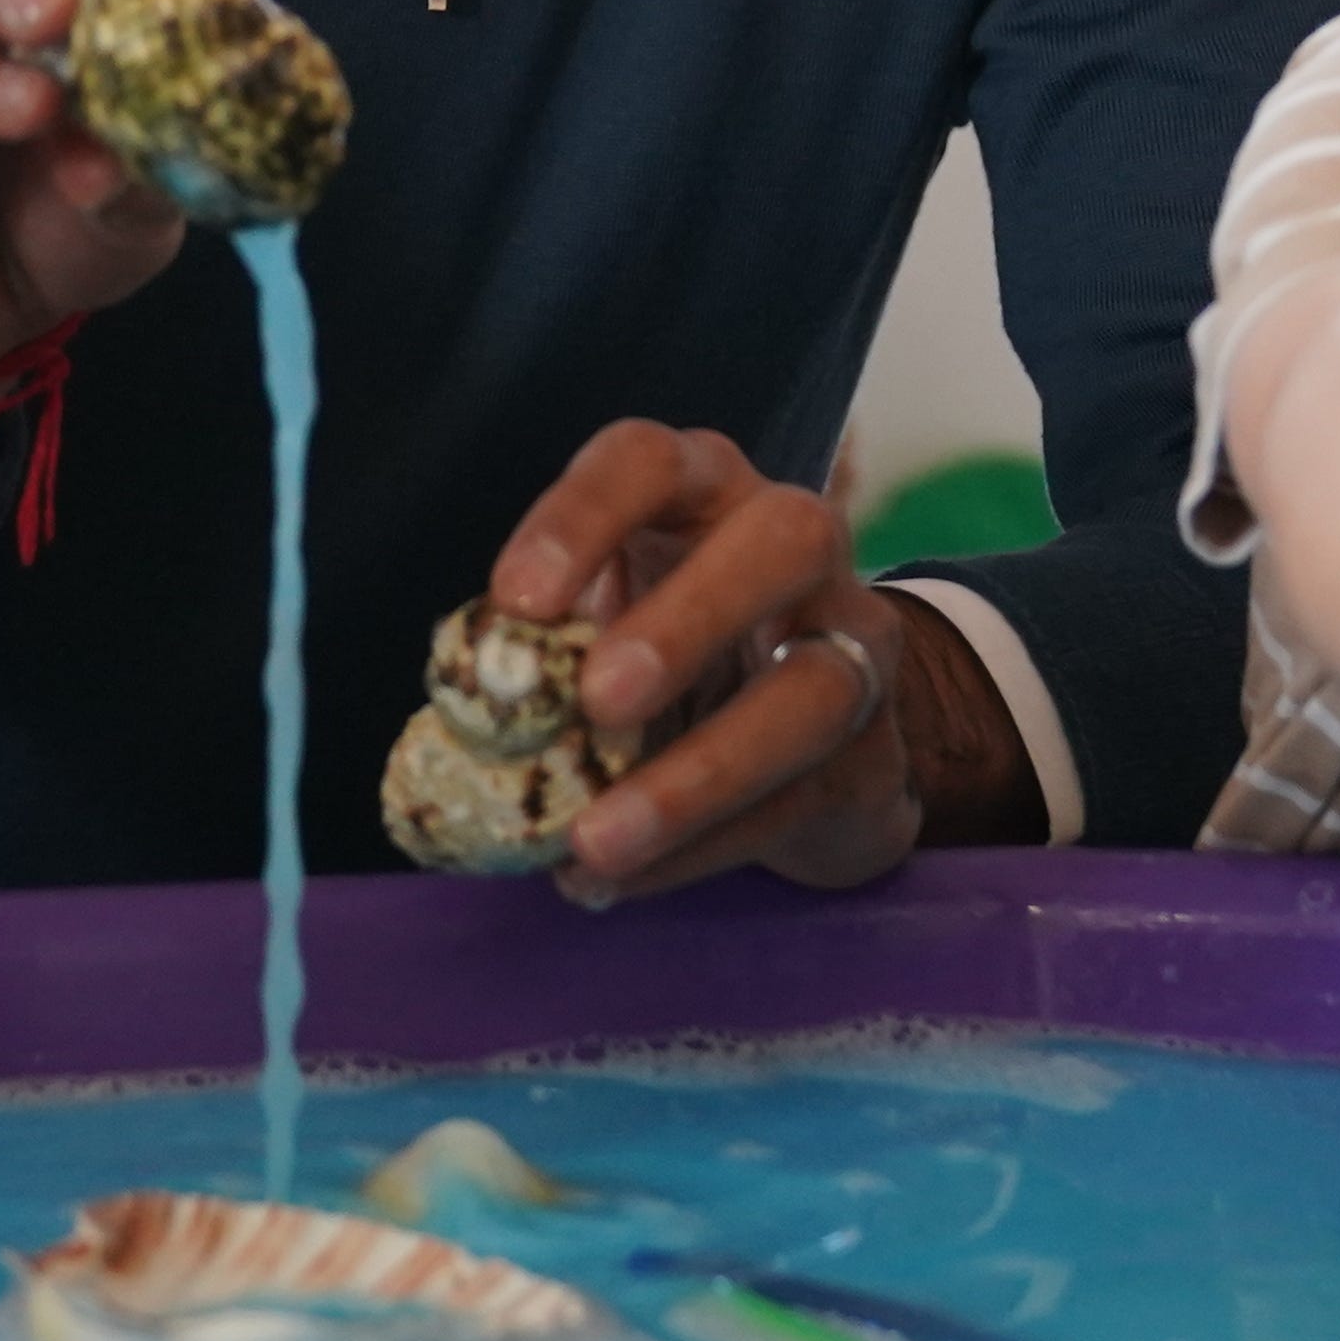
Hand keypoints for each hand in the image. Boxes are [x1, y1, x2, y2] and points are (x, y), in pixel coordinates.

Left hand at [489, 424, 918, 901]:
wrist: (801, 741)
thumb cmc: (665, 660)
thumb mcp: (597, 632)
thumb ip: (541, 659)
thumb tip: (467, 716)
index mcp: (699, 490)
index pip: (646, 461)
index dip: (582, 519)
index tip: (516, 600)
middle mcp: (793, 541)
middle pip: (780, 539)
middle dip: (689, 619)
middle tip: (601, 700)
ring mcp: (851, 640)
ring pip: (812, 689)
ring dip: (699, 774)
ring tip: (596, 842)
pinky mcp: (872, 749)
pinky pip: (798, 798)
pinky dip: (703, 846)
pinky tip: (625, 879)